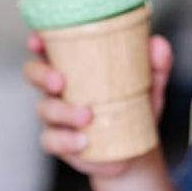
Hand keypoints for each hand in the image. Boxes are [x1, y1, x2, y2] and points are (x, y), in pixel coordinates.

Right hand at [22, 30, 171, 178]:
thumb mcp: (149, 85)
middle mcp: (58, 89)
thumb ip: (155, 64)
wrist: (135, 151)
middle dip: (41, 74)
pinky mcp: (59, 142)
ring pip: (44, 108)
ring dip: (62, 111)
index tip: (38, 39)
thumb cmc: (134, 109)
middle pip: (33, 73)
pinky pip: (51, 140)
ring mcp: (56, 117)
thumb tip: (158, 44)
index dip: (37, 41)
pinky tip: (82, 141)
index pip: (47, 47)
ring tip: (87, 116)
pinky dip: (65, 140)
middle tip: (60, 81)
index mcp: (73, 67)